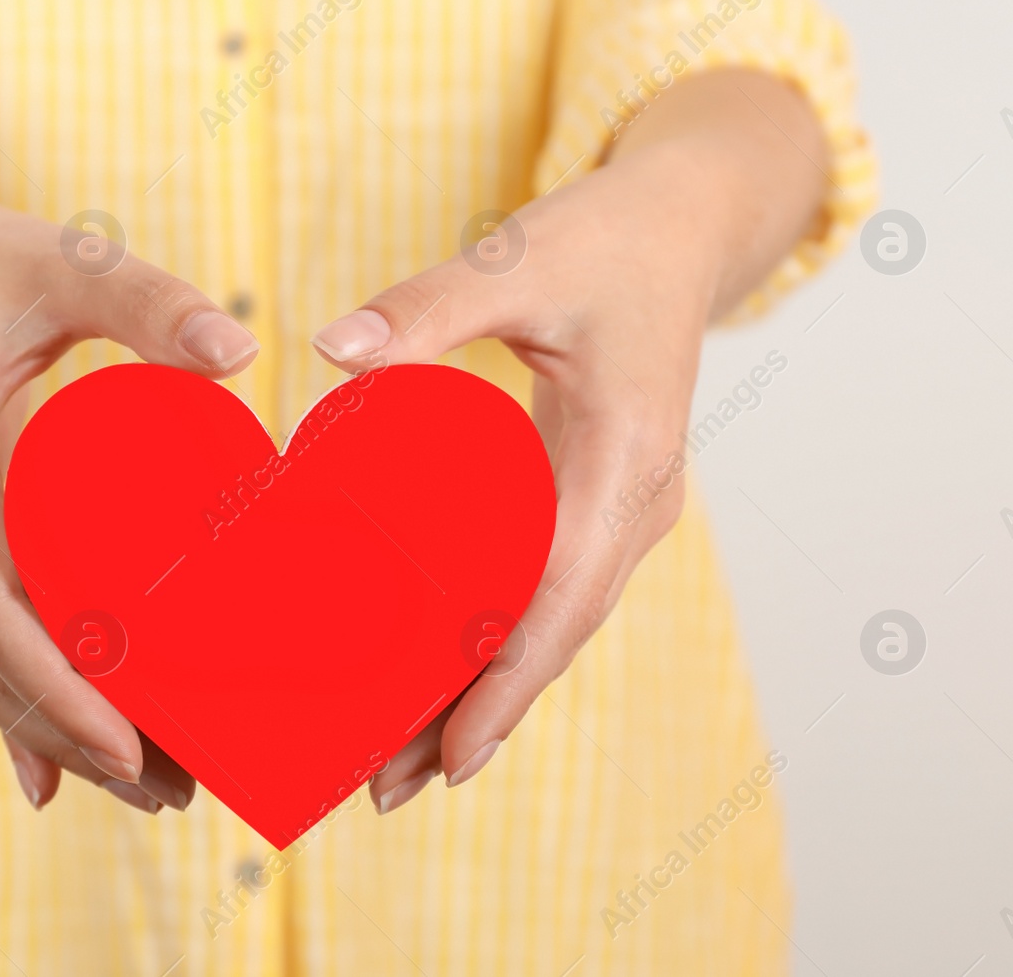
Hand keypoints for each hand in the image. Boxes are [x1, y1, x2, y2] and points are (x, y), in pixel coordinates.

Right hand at [0, 134, 259, 813]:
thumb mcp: (66, 264)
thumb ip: (148, 302)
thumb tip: (243, 354)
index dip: (58, 688)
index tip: (134, 745)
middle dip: (70, 735)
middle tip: (169, 788)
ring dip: (45, 734)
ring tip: (144, 785)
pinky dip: (4, 704)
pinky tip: (48, 775)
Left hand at [305, 70, 828, 812]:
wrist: (682, 225)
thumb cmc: (604, 239)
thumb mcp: (515, 260)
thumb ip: (426, 305)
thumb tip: (330, 350)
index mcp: (623, 455)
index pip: (560, 596)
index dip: (505, 685)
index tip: (448, 757)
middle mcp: (636, 499)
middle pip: (555, 635)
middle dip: (481, 715)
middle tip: (391, 786)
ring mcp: (626, 506)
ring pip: (556, 623)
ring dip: (491, 691)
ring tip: (407, 760)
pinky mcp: (603, 498)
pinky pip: (555, 588)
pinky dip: (506, 641)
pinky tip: (449, 671)